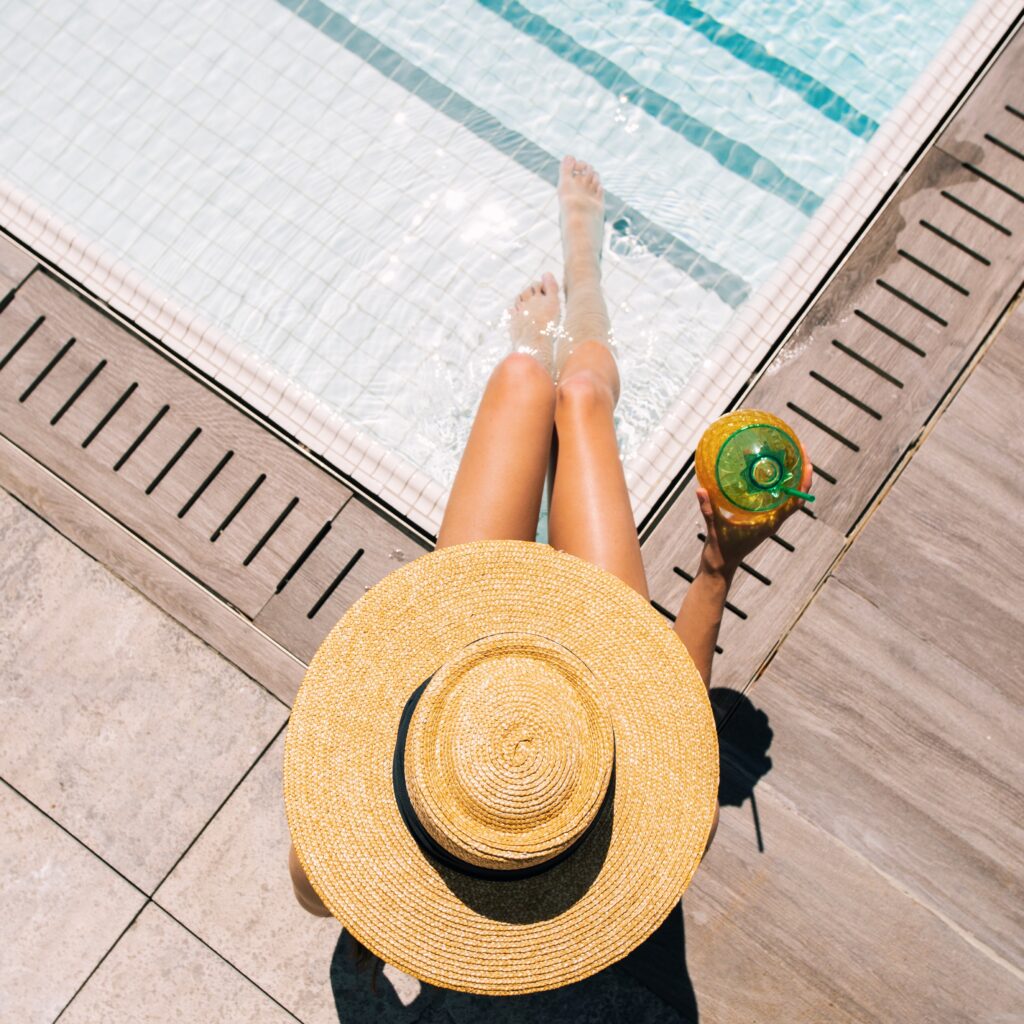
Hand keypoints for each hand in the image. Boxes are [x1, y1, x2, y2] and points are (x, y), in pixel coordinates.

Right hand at [697, 456, 813, 578]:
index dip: (804, 483)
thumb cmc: (721, 552)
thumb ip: (708, 510)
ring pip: (784, 494)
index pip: (795, 501)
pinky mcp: (757, 517)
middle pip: (794, 493)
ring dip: (787, 476)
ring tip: (785, 454)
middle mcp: (772, 519)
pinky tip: (762, 470)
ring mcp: (766, 518)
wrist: (720, 568)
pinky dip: (771, 483)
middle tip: (798, 448)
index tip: (807, 463)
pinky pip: (770, 497)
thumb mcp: (715, 530)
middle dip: (799, 472)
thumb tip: (700, 490)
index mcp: (770, 523)